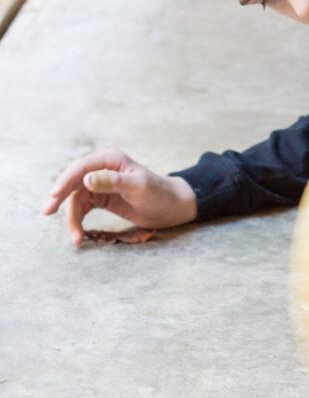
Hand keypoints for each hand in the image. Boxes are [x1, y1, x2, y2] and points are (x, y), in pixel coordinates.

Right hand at [42, 147, 197, 245]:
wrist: (172, 207)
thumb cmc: (159, 194)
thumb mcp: (137, 187)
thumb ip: (112, 182)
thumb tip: (86, 180)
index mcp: (110, 159)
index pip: (81, 168)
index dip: (65, 181)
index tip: (54, 196)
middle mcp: (103, 169)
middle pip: (74, 183)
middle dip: (61, 198)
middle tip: (47, 212)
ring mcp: (101, 184)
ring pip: (77, 199)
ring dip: (72, 217)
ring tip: (76, 238)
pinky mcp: (102, 198)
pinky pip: (84, 208)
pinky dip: (79, 220)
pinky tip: (79, 235)